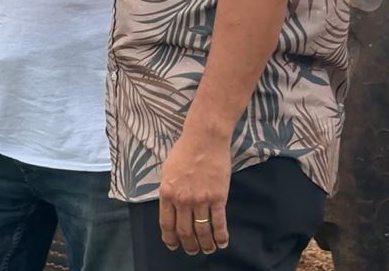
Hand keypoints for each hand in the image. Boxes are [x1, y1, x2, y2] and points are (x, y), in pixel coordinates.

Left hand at [158, 131, 231, 254]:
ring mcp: (201, 200)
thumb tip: (171, 205)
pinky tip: (222, 242)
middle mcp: (182, 200)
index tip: (173, 245)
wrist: (204, 138)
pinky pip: (219, 222)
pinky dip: (220, 236)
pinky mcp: (218, 197)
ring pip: (202, 230)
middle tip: (192, 250)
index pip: (166, 223)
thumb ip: (169, 190)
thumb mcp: (168, 171)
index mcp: (167, 193)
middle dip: (188, 245)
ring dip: (205, 244)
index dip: (170, 238)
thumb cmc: (185, 150)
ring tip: (207, 250)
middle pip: (184, 231)